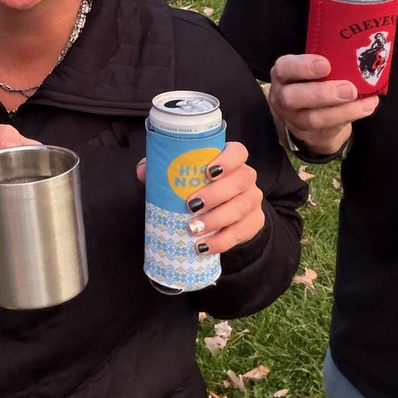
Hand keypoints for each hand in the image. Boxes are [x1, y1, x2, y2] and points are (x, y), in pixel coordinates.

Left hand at [133, 141, 264, 253]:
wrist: (224, 215)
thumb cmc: (200, 188)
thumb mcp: (184, 177)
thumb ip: (164, 170)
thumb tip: (143, 172)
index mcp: (231, 160)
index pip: (238, 152)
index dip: (227, 160)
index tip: (208, 171)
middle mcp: (246, 177)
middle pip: (241, 180)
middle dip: (216, 194)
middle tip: (191, 205)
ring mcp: (252, 200)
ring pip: (241, 207)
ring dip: (216, 219)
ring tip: (194, 228)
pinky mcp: (254, 222)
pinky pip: (242, 232)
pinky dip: (221, 241)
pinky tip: (203, 246)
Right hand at [268, 53, 379, 157]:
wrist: (310, 116)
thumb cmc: (314, 81)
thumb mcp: (312, 69)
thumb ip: (327, 61)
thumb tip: (358, 47)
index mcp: (283, 74)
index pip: (284, 68)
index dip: (303, 67)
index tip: (326, 65)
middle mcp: (282, 96)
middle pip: (292, 98)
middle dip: (321, 94)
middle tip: (349, 89)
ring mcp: (294, 118)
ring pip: (312, 119)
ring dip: (341, 111)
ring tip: (363, 102)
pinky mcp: (309, 133)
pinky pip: (329, 128)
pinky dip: (350, 116)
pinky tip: (368, 106)